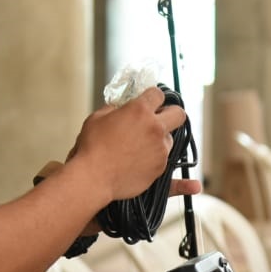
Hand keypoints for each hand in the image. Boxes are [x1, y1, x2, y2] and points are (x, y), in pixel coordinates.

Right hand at [70, 86, 188, 201]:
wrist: (93, 178)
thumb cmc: (92, 148)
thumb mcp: (98, 118)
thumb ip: (115, 108)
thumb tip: (122, 107)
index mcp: (140, 111)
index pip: (158, 94)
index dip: (153, 96)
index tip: (149, 101)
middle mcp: (155, 128)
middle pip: (178, 114)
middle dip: (171, 113)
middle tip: (159, 118)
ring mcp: (160, 149)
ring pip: (170, 138)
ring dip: (160, 138)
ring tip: (140, 145)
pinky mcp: (160, 168)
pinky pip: (163, 158)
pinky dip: (154, 157)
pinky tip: (137, 160)